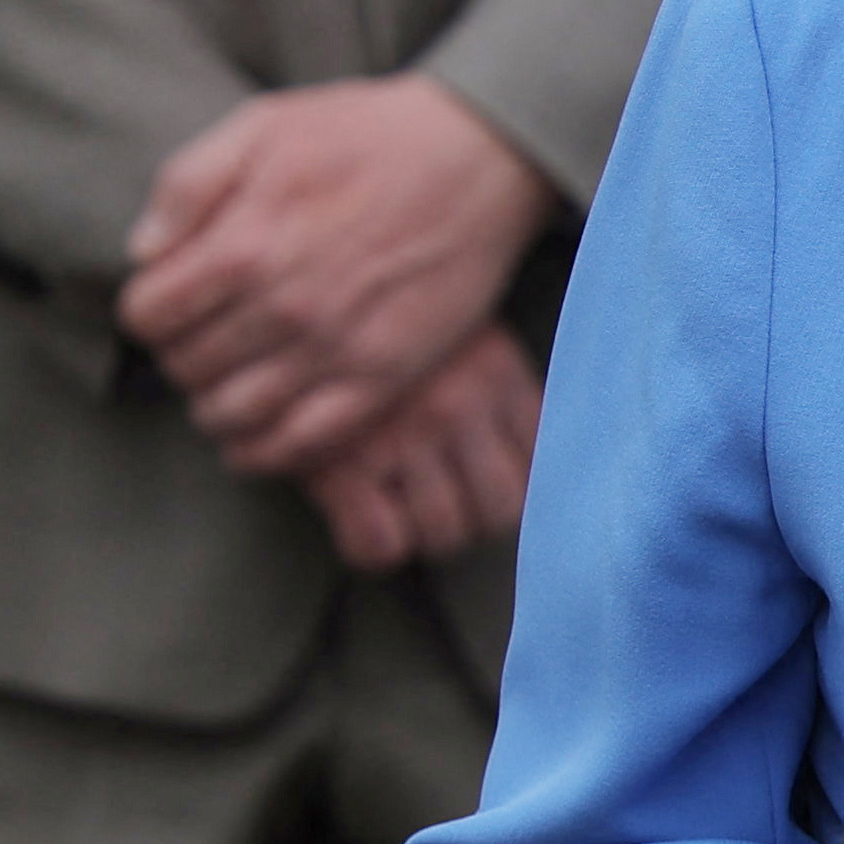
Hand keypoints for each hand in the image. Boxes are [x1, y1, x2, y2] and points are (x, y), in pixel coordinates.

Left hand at [120, 76, 550, 478]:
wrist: (481, 153)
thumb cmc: (368, 132)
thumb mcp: (264, 123)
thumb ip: (186, 183)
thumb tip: (142, 252)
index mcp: (244, 244)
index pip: (148, 316)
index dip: (148, 309)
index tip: (171, 300)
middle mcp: (284, 306)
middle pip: (184, 367)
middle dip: (180, 354)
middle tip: (205, 336)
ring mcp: (335, 348)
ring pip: (230, 414)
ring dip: (212, 405)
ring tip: (226, 382)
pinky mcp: (384, 376)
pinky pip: (299, 443)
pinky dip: (261, 451)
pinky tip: (254, 433)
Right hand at [297, 325, 542, 571]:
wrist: (303, 298)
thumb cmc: (385, 321)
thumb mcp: (461, 329)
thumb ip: (497, 386)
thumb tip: (533, 462)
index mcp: (499, 373)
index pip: (539, 467)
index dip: (511, 487)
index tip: (484, 486)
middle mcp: (461, 407)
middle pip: (499, 512)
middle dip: (472, 518)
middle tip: (442, 505)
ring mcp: (405, 437)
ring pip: (445, 534)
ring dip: (424, 535)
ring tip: (400, 510)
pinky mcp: (345, 463)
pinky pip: (382, 544)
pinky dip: (374, 545)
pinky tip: (361, 518)